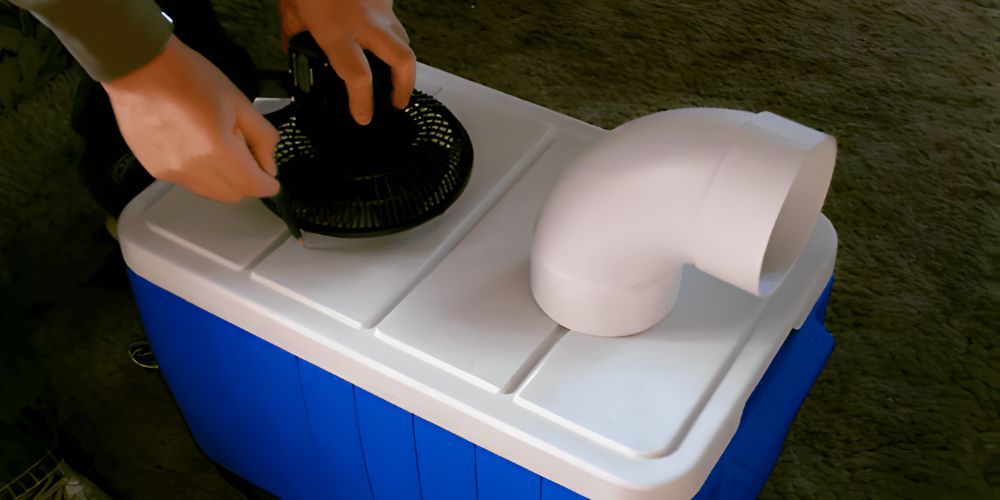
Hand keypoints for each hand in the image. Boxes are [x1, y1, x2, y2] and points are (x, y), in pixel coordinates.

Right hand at [102, 35, 279, 203]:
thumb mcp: (240, 103)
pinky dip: (200, 173)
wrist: (138, 67)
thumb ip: (262, 138)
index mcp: (220, 153)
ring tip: (217, 145)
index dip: (268, 183)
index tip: (269, 172)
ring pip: (211, 192)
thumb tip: (269, 168)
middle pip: (234, 194)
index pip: (255, 187)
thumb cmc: (193, 78)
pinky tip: (194, 146)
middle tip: (244, 152)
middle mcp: (195, 171)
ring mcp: (172, 173)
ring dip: (223, 179)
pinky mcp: (154, 170)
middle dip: (246, 180)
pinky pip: (188, 182)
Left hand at [279, 0, 415, 124]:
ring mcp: (379, 6)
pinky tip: (377, 35)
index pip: (358, 77)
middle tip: (397, 102)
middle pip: (402, 61)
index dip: (364, 104)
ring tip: (393, 74)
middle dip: (404, 87)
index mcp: (337, 31)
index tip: (364, 117)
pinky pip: (392, 18)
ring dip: (401, 61)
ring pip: (403, 39)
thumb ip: (296, 37)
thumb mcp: (290, 11)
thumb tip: (295, 52)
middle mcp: (364, 21)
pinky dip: (388, 31)